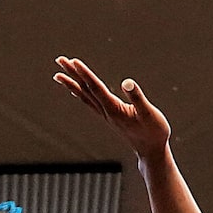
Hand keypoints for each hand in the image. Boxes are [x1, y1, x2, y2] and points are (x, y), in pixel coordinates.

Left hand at [55, 58, 171, 158]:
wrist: (151, 152)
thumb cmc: (154, 133)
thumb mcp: (149, 114)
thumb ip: (138, 98)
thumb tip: (127, 82)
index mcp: (114, 109)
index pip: (96, 88)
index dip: (85, 74)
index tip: (73, 61)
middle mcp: (106, 112)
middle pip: (86, 90)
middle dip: (72, 74)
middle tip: (59, 60)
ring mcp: (106, 115)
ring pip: (85, 96)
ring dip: (72, 83)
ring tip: (58, 74)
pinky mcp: (109, 117)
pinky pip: (90, 103)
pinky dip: (80, 94)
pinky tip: (75, 90)